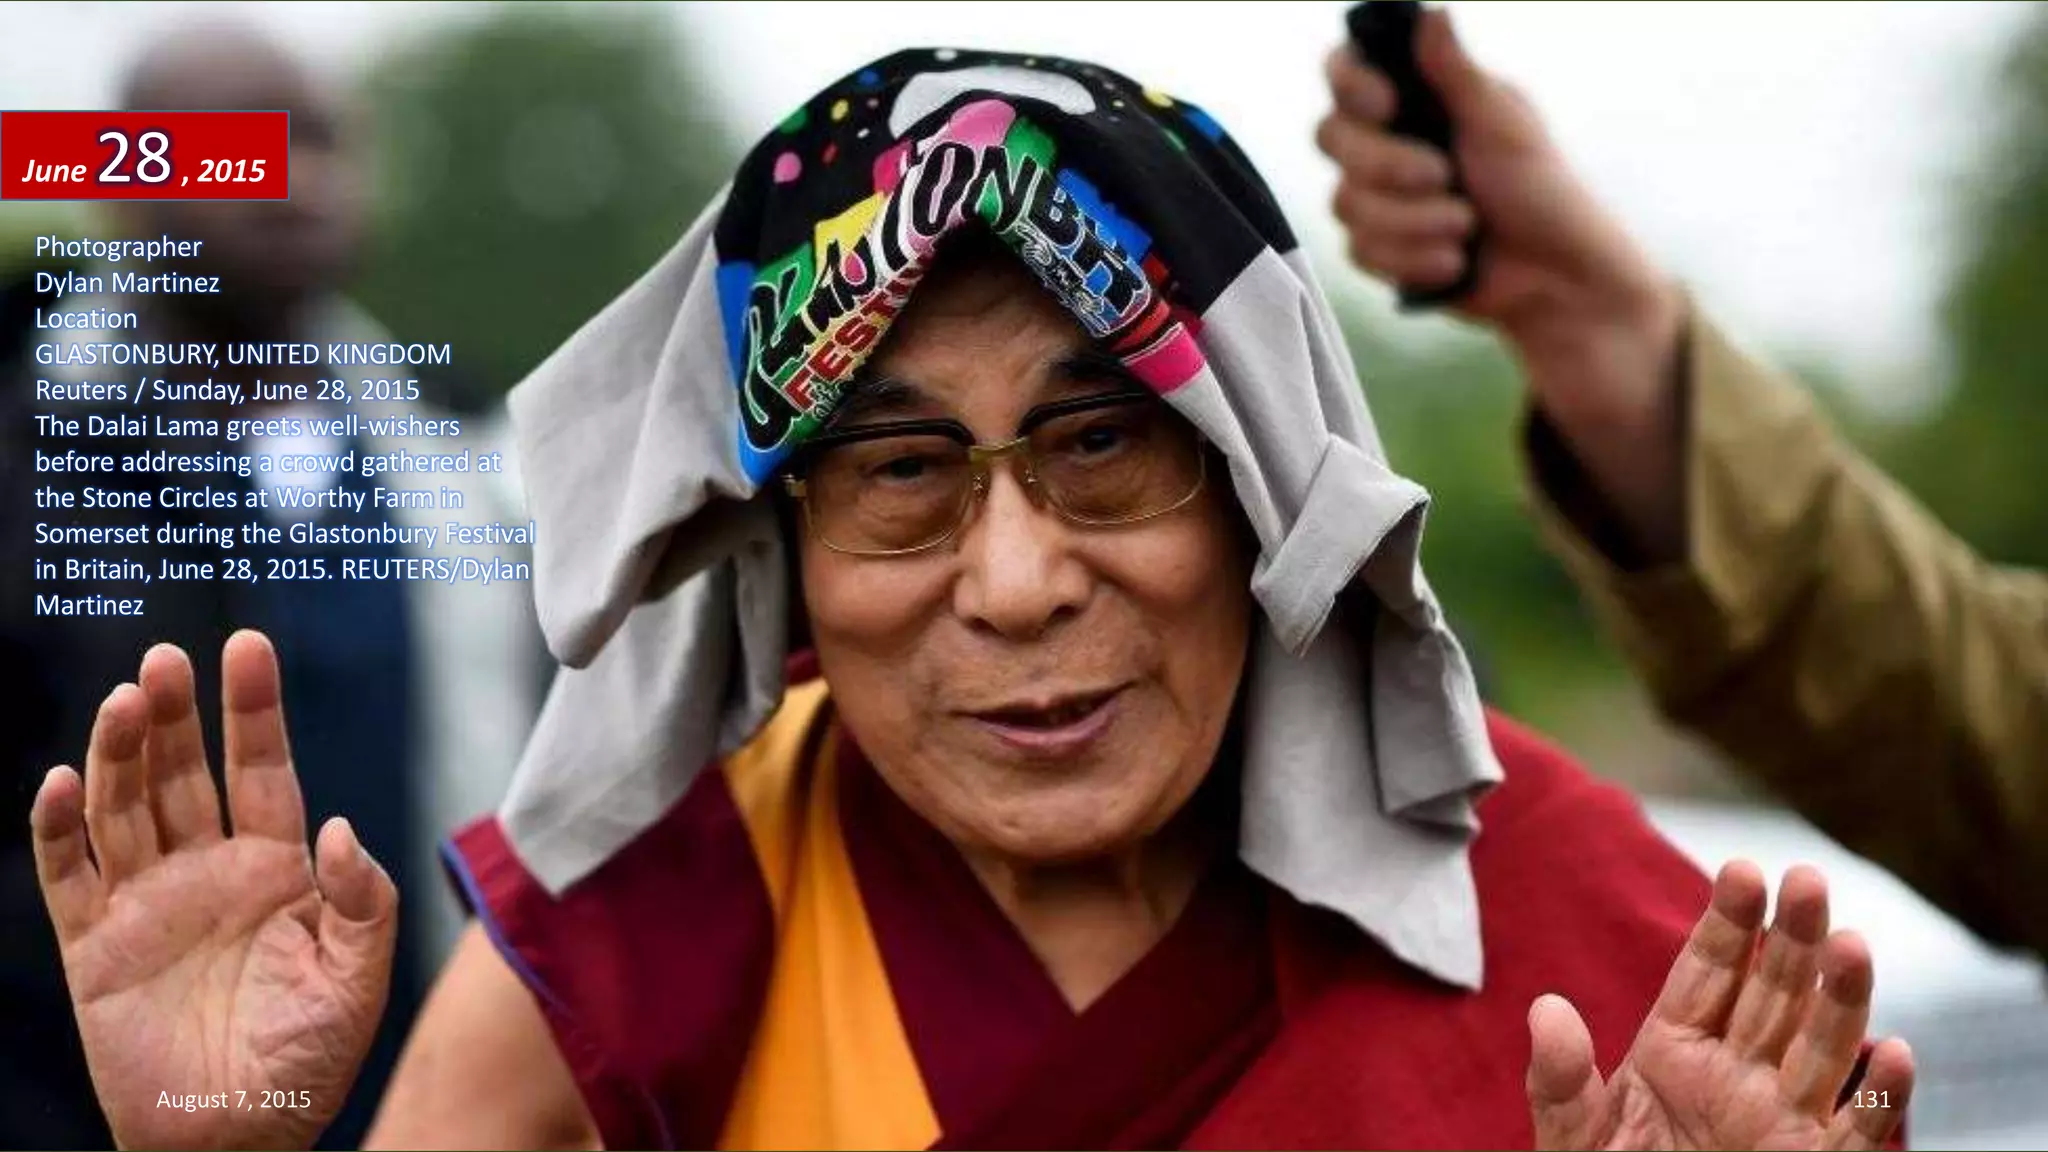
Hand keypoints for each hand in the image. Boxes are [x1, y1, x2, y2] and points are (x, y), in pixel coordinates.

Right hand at [29, 631, 396, 1150]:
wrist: (239, 1139)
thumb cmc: (309, 1062)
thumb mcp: (358, 977)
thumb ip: (361, 899)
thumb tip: (337, 827)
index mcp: (277, 869)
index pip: (263, 770)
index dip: (255, 709)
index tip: (247, 645)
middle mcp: (208, 871)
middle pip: (186, 774)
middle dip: (179, 715)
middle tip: (166, 658)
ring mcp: (148, 903)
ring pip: (126, 807)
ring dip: (123, 752)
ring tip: (128, 697)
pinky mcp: (95, 947)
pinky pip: (68, 875)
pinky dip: (59, 827)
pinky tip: (64, 780)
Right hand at [1318, 9, 1690, 558]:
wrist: (1575, 303)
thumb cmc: (1558, 209)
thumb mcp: (1512, 133)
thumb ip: (1458, 78)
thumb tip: (1426, 11)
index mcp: (1424, 104)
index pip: (1345, 75)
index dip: (1355, 92)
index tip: (1390, 105)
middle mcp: (1393, 150)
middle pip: (1334, 143)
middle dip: (1398, 173)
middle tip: (1456, 187)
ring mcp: (1385, 208)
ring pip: (1347, 208)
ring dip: (1414, 228)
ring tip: (1470, 239)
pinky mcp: (1388, 262)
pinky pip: (1362, 258)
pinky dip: (1412, 267)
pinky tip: (1456, 272)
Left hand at [1526, 861, 1912, 1150]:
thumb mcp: (1574, 1136)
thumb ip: (1560, 1080)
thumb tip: (1546, 1008)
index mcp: (1673, 1052)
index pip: (1707, 974)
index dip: (1728, 923)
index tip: (1743, 870)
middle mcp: (1735, 1075)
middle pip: (1771, 995)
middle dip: (1790, 939)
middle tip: (1806, 879)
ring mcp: (1777, 1120)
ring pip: (1820, 1049)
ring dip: (1839, 999)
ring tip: (1850, 944)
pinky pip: (1854, 1132)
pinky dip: (1878, 1098)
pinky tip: (1893, 1054)